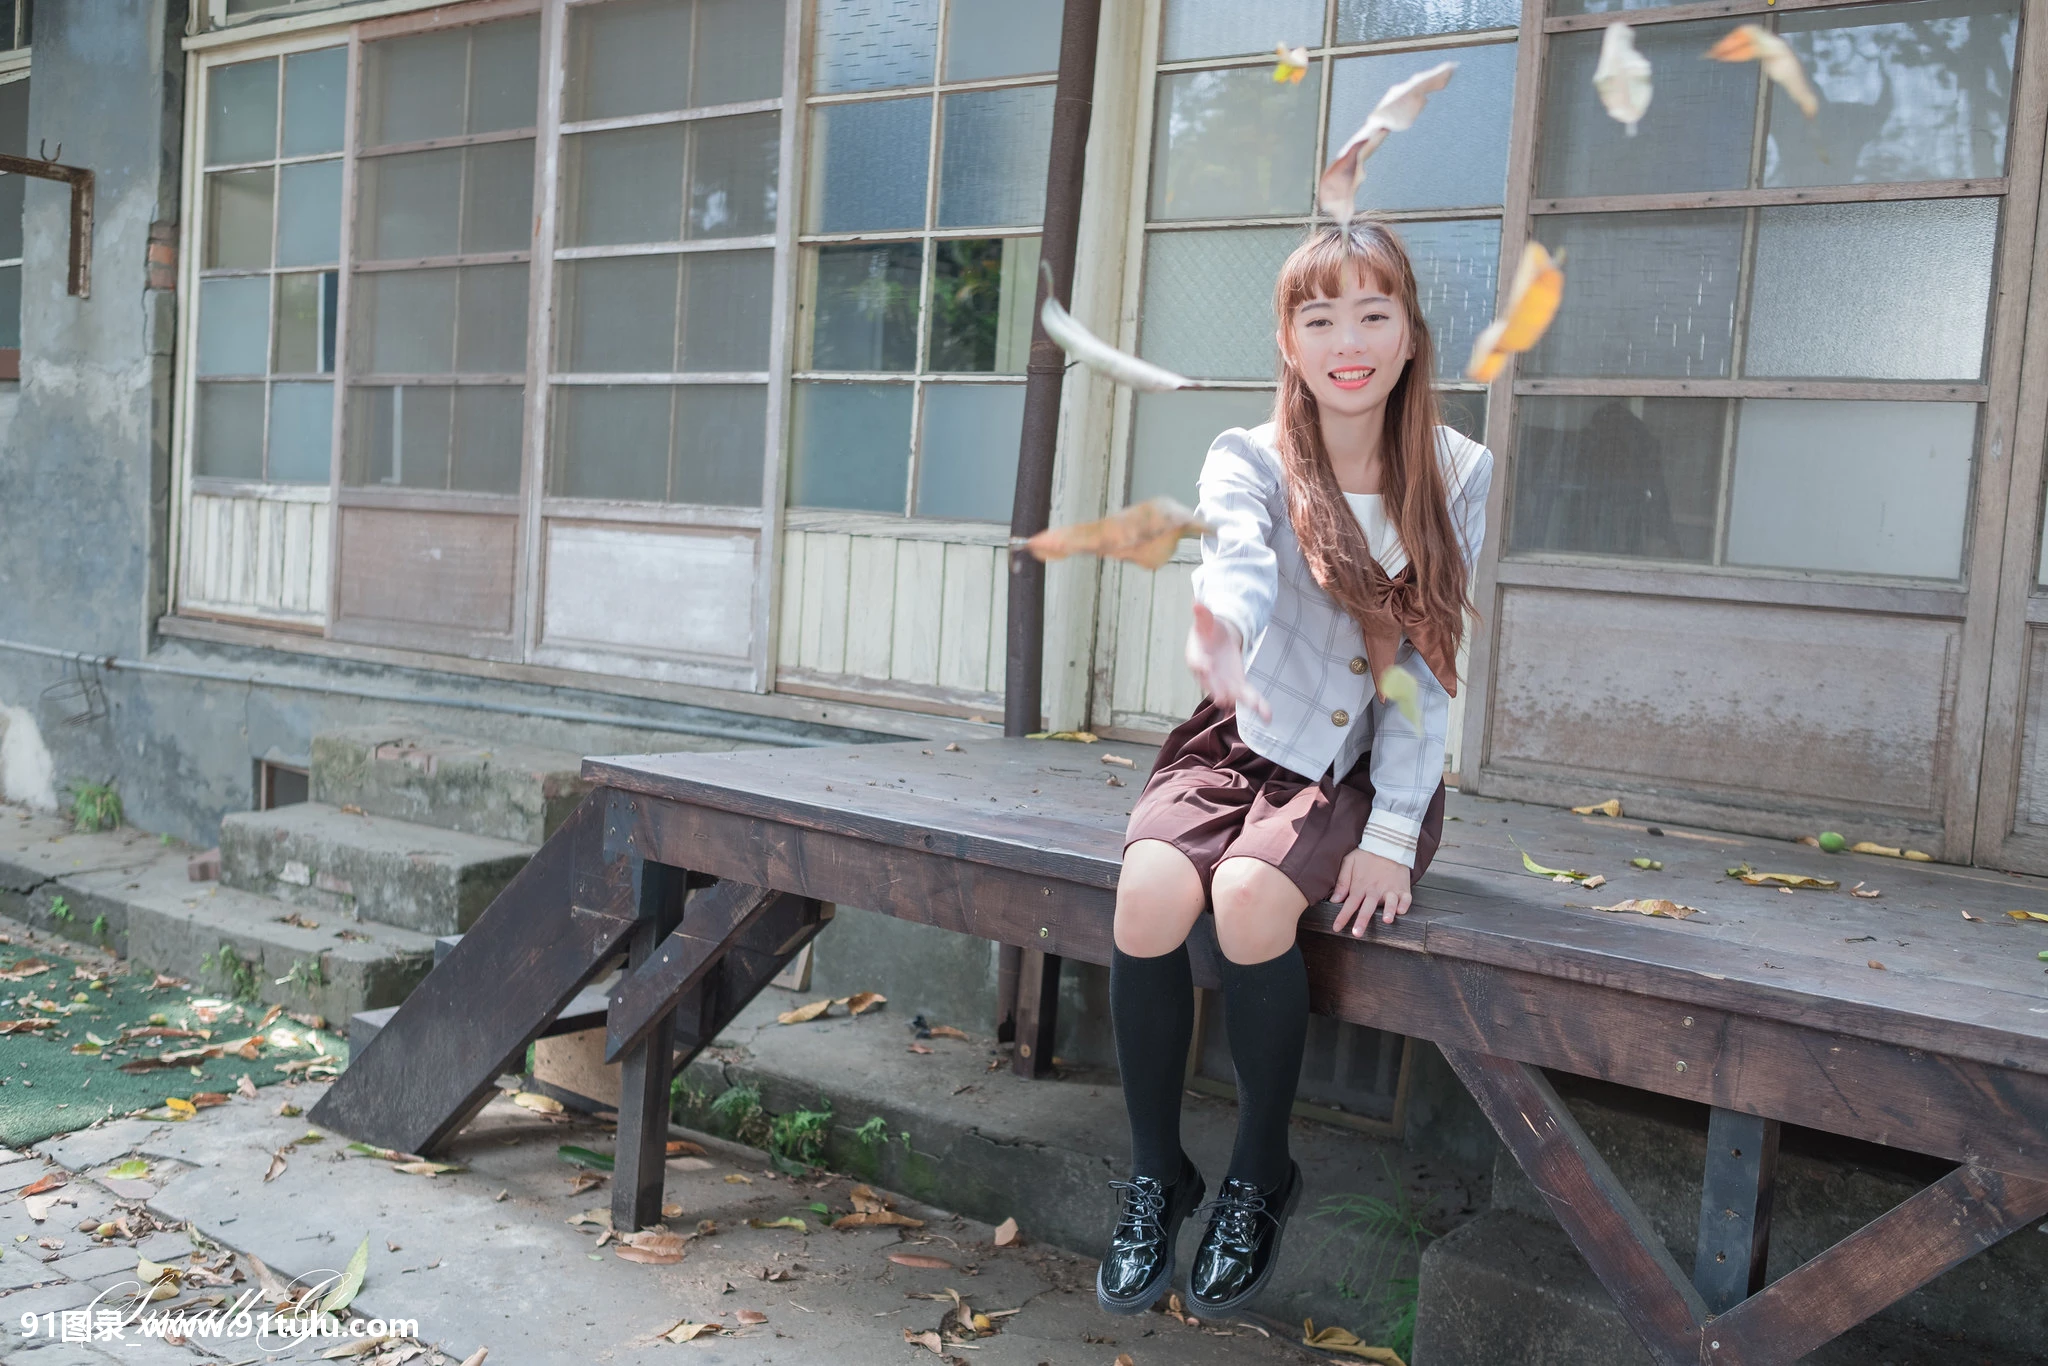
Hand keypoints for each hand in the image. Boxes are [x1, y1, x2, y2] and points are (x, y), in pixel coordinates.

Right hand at [1186, 602, 1271, 722]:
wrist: (1217, 640)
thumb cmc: (1208, 630)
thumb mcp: (1206, 620)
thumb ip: (1203, 614)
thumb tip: (1197, 602)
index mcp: (1196, 656)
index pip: (1196, 661)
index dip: (1200, 664)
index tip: (1204, 667)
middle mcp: (1208, 674)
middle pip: (1213, 684)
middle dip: (1219, 690)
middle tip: (1224, 698)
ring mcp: (1223, 681)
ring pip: (1233, 694)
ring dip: (1244, 701)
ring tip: (1256, 709)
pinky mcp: (1237, 684)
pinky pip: (1247, 695)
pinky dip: (1258, 705)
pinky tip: (1268, 716)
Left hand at [1330, 849, 1411, 933]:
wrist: (1388, 844)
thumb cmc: (1367, 856)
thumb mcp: (1349, 862)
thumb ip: (1342, 881)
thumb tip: (1334, 899)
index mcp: (1361, 886)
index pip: (1349, 904)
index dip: (1342, 917)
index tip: (1336, 928)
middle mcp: (1375, 890)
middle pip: (1368, 908)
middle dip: (1362, 921)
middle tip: (1357, 933)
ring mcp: (1390, 889)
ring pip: (1390, 903)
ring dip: (1388, 911)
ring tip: (1387, 920)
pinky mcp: (1403, 888)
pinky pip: (1406, 898)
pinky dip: (1405, 905)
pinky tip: (1402, 911)